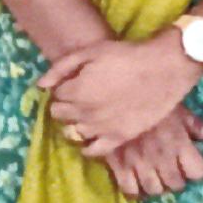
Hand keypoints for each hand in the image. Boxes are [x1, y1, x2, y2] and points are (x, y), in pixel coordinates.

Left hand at [37, 33, 202, 156]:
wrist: (162, 69)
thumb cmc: (126, 56)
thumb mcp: (92, 51)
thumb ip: (62, 67)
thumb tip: (41, 85)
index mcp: (76, 91)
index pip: (56, 96)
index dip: (63, 88)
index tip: (73, 82)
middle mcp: (84, 113)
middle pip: (60, 114)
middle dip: (65, 105)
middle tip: (79, 96)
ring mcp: (100, 128)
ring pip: (73, 133)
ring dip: (74, 123)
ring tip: (86, 113)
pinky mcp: (118, 138)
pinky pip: (92, 151)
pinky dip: (87, 146)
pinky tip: (92, 135)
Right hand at [104, 102, 202, 199]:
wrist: (117, 93)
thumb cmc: (152, 99)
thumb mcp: (178, 108)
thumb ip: (199, 126)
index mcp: (179, 142)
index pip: (197, 172)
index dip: (195, 170)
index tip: (189, 164)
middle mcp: (162, 158)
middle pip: (176, 184)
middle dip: (175, 178)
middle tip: (170, 169)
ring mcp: (140, 164)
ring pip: (155, 190)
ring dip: (156, 185)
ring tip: (154, 175)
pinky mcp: (120, 166)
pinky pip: (130, 191)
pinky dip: (135, 191)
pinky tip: (136, 181)